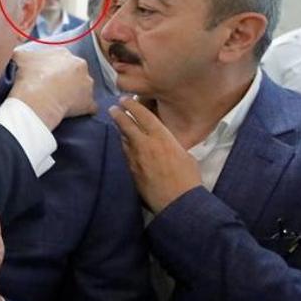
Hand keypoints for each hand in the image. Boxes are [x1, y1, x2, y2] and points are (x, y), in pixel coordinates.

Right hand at [10, 47, 96, 129]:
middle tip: (53, 90)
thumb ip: (21, 54)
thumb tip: (17, 56)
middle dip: (67, 80)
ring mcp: (87, 84)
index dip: (53, 69)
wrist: (36, 98)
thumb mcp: (19, 58)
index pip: (61, 59)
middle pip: (75, 72)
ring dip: (75, 94)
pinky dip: (84, 110)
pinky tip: (74, 114)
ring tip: (61, 102)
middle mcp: (79, 65)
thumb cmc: (28, 77)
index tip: (46, 77)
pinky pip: (90, 107)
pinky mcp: (89, 102)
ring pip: (84, 88)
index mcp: (63, 53)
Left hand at [108, 97, 201, 212]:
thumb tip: (167, 143)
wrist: (178, 201)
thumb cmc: (188, 179)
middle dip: (118, 113)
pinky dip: (123, 145)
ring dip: (120, 130)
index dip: (133, 105)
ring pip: (123, 138)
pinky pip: (124, 153)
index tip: (125, 99)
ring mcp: (136, 157)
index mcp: (162, 137)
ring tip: (117, 123)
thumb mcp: (185, 155)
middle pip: (127, 124)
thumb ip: (172, 145)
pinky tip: (123, 143)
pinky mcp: (131, 170)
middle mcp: (146, 144)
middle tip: (113, 108)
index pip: (144, 115)